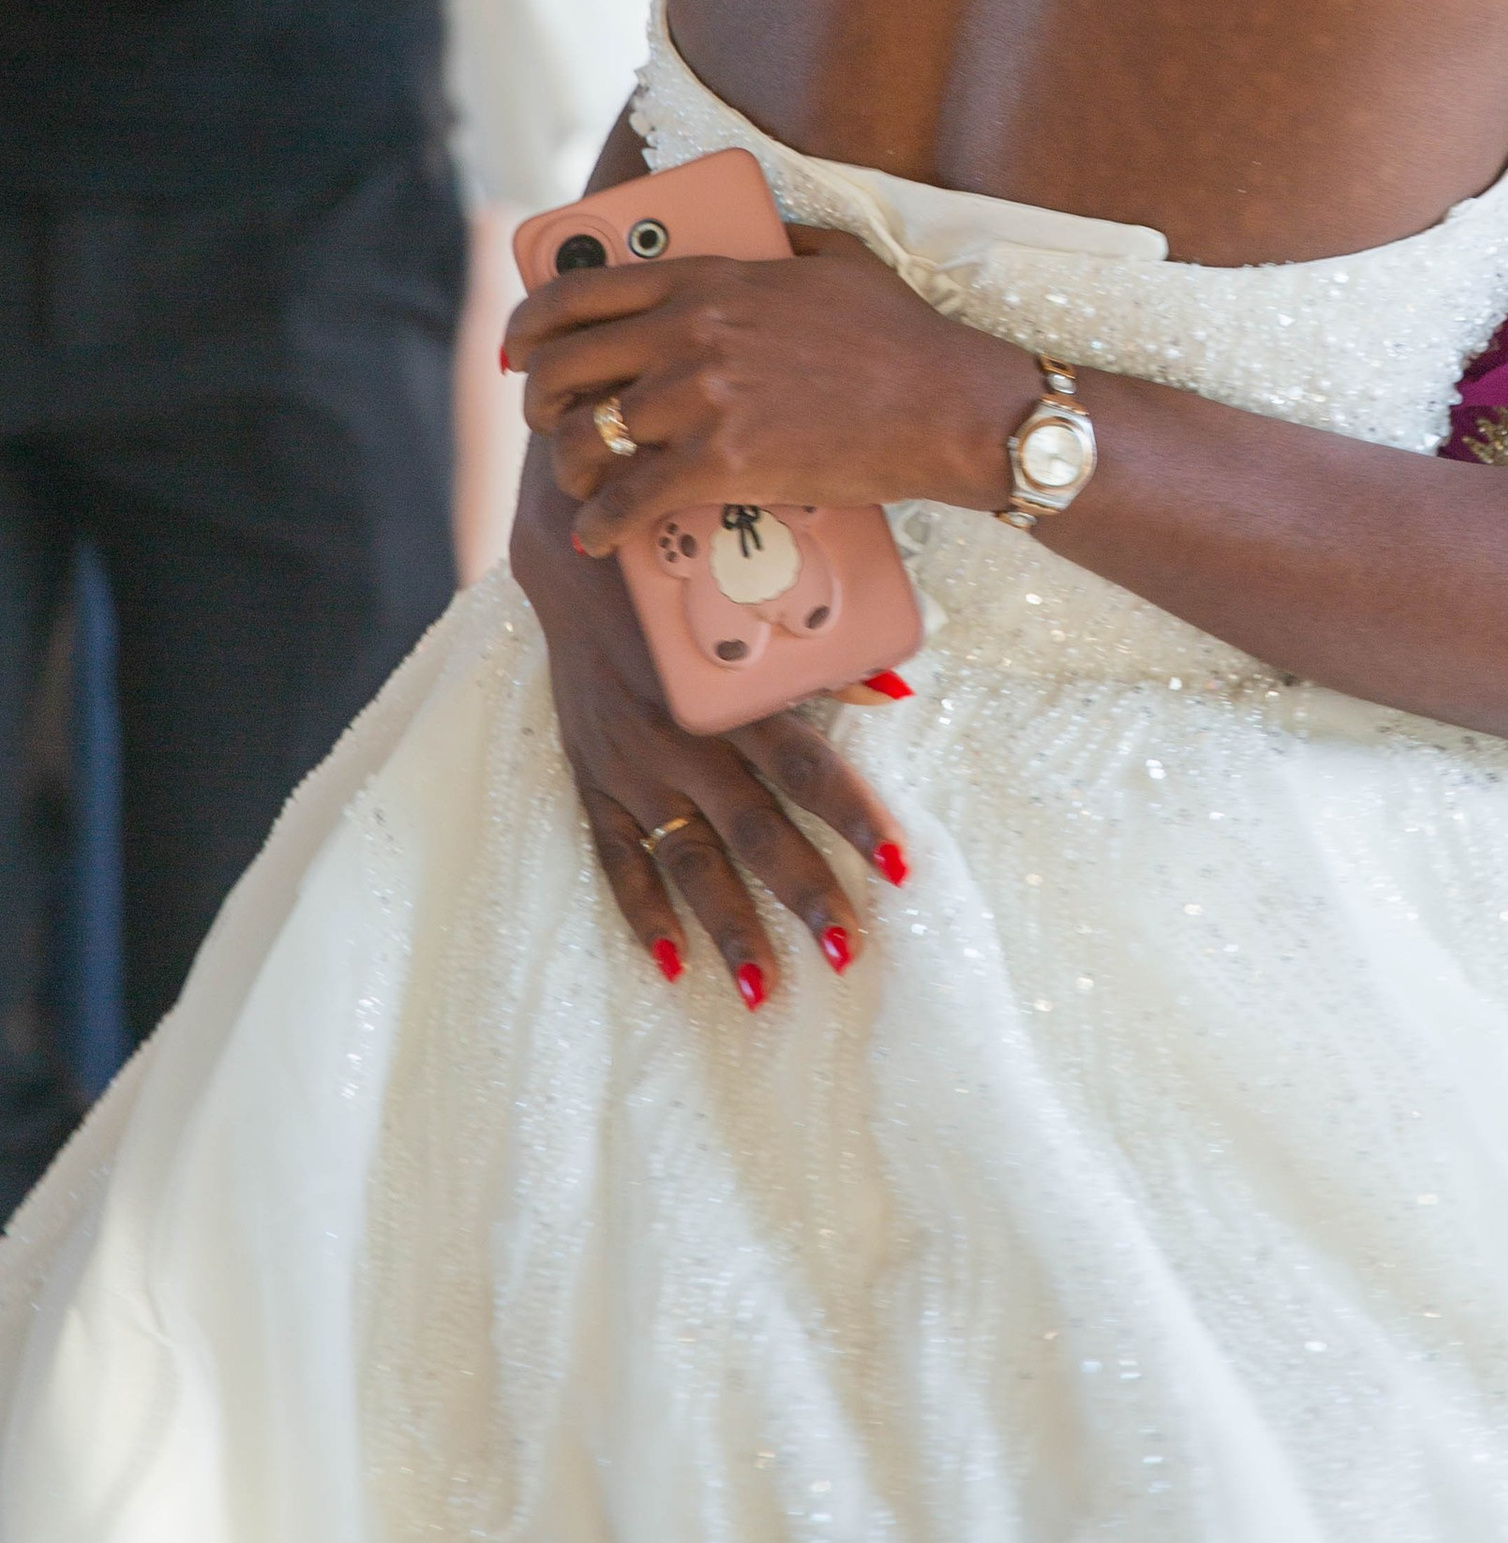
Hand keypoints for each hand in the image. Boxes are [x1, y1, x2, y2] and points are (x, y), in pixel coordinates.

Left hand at [507, 228, 1019, 544]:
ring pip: (583, 438)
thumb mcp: (833, 256)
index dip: (529, 326)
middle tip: (550, 423)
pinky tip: (600, 537)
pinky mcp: (721, 464)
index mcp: (704, 279)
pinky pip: (628, 501)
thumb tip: (762, 230)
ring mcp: (700, 398)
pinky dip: (602, 527)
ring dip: (570, 470)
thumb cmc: (900, 334)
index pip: (577, 294)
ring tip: (584, 486)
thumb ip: (779, 240)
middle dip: (538, 402)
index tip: (523, 350)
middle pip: (560, 366)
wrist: (945, 404)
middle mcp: (687, 332)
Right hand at [510, 436, 906, 1005]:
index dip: (853, 815)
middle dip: (802, 892)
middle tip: (847, 949)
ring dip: (726, 924)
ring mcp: (627, 767)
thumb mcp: (745, 601)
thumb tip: (893, 691)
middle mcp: (676, 738)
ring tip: (764, 989)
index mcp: (725, 693)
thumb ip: (814, 659)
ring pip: (685, 860)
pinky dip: (640, 911)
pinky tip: (669, 964)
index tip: (898, 865)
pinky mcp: (589, 779)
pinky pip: (614, 858)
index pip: (804, 767)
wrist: (574, 553)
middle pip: (753, 830)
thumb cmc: (681, 575)